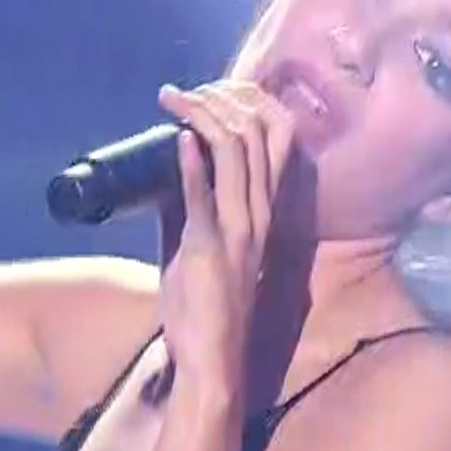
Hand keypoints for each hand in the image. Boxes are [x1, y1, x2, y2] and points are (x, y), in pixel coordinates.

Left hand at [156, 81, 297, 391]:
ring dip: (202, 117)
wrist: (211, 361)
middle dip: (223, 98)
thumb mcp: (200, 245)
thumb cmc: (205, 309)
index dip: (253, 102)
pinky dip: (190, 163)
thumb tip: (171, 165)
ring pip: (236, 153)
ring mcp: (238, 231)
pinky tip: (177, 138)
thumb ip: (192, 205)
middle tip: (188, 91)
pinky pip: (204, 197)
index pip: (278, 139)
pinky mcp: (210, 249)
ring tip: (175, 100)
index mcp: (263, 212)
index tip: (217, 89)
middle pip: (259, 134)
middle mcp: (259, 215)